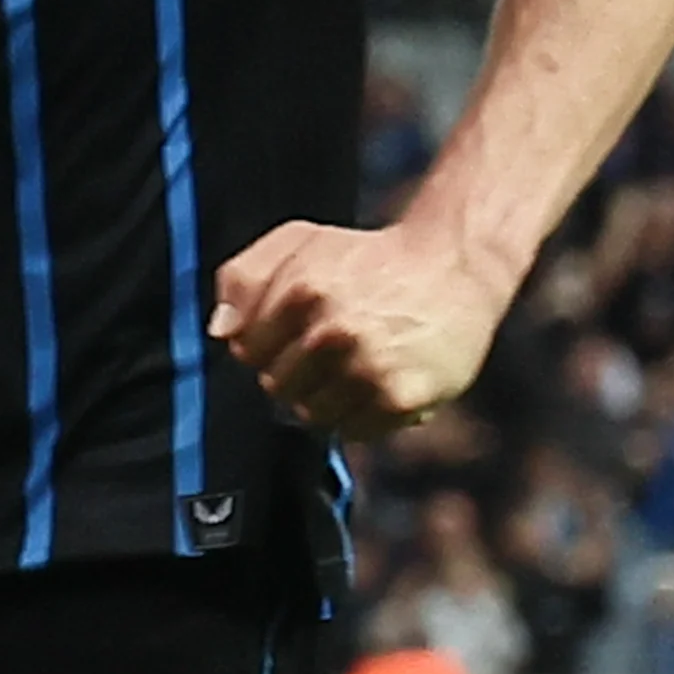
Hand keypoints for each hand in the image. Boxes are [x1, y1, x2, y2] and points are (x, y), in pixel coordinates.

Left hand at [208, 216, 516, 439]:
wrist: (452, 268)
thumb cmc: (367, 256)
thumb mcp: (298, 242)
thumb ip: (245, 279)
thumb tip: (221, 331)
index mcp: (302, 291)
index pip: (246, 350)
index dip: (261, 346)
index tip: (285, 337)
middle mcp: (334, 333)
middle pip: (275, 385)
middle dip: (290, 372)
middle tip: (322, 352)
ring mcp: (369, 369)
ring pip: (311, 414)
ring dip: (322, 398)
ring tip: (347, 369)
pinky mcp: (402, 399)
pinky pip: (354, 431)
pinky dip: (357, 416)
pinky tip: (372, 385)